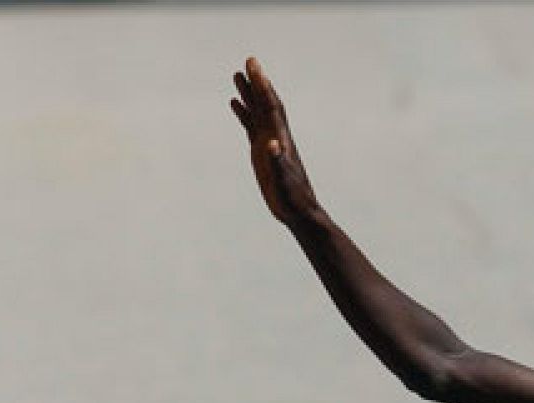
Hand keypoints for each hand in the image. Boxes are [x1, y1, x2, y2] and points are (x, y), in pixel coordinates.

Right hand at [231, 57, 319, 225]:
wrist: (298, 211)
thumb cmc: (293, 198)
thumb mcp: (284, 180)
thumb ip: (278, 161)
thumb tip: (272, 143)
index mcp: (281, 140)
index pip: (272, 107)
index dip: (263, 87)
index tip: (255, 67)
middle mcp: (276, 137)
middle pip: (265, 104)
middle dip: (257, 83)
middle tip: (249, 60)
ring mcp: (268, 143)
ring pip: (257, 113)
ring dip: (249, 94)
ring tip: (237, 76)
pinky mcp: (262, 153)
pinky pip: (251, 127)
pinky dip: (244, 114)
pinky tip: (235, 103)